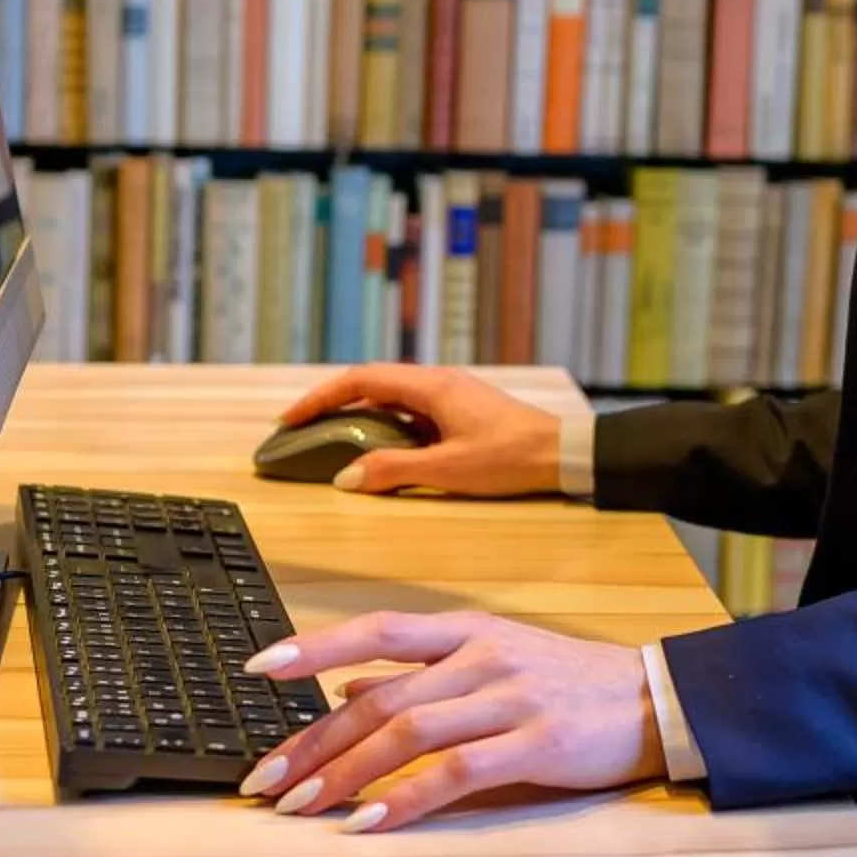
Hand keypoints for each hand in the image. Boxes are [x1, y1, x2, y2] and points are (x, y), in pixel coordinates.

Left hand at [237, 610, 665, 831]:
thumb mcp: (492, 661)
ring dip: (345, 771)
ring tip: (301, 806)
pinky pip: (456, 772)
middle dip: (312, 740)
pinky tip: (368, 822)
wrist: (657, 699)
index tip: (256, 668)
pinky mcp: (536, 743)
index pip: (377, 630)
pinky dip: (405, 798)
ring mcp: (509, 698)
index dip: (313, 646)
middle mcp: (482, 657)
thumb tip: (345, 684)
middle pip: (379, 695)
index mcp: (468, 632)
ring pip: (408, 731)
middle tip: (264, 779)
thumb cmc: (568, 684)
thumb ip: (421, 674)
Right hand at [272, 364, 564, 497]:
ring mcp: (450, 394)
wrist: (565, 453)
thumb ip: (394, 471)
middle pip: (371, 383)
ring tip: (329, 438)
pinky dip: (384, 423)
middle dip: (332, 403)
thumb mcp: (448, 470)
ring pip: (391, 396)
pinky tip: (376, 447)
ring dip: (358, 414)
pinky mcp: (460, 410)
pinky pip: (410, 410)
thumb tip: (346, 477)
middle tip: (300, 429)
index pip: (361, 379)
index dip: (321, 397)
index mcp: (431, 386)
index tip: (291, 418)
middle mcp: (437, 382)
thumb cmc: (511, 458)